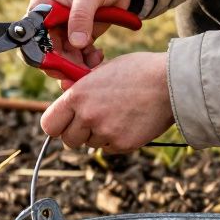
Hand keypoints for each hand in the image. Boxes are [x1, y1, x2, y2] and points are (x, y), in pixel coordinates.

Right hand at [29, 0, 141, 74]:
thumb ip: (81, 17)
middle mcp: (49, 20)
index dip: (43, 53)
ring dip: (76, 66)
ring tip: (93, 66)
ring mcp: (65, 30)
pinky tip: (98, 57)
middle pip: (47, 52)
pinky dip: (86, 63)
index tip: (59, 65)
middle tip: (78, 74)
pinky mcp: (80, 37)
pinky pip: (77, 57)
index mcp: (43, 5)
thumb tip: (76, 44)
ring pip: (62, 58)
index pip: (34, 35)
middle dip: (62, 65)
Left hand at [40, 51, 173, 152]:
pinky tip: (128, 123)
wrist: (170, 81)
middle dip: (77, 133)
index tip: (64, 123)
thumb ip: (82, 90)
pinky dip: (115, 140)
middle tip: (92, 122)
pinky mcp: (123, 144)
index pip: (49, 125)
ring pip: (90, 144)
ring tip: (117, 116)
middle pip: (68, 140)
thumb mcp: (101, 72)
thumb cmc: (137, 71)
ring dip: (98, 135)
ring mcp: (105, 132)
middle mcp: (87, 116)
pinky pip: (109, 148)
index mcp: (77, 95)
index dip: (57, 125)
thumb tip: (68, 104)